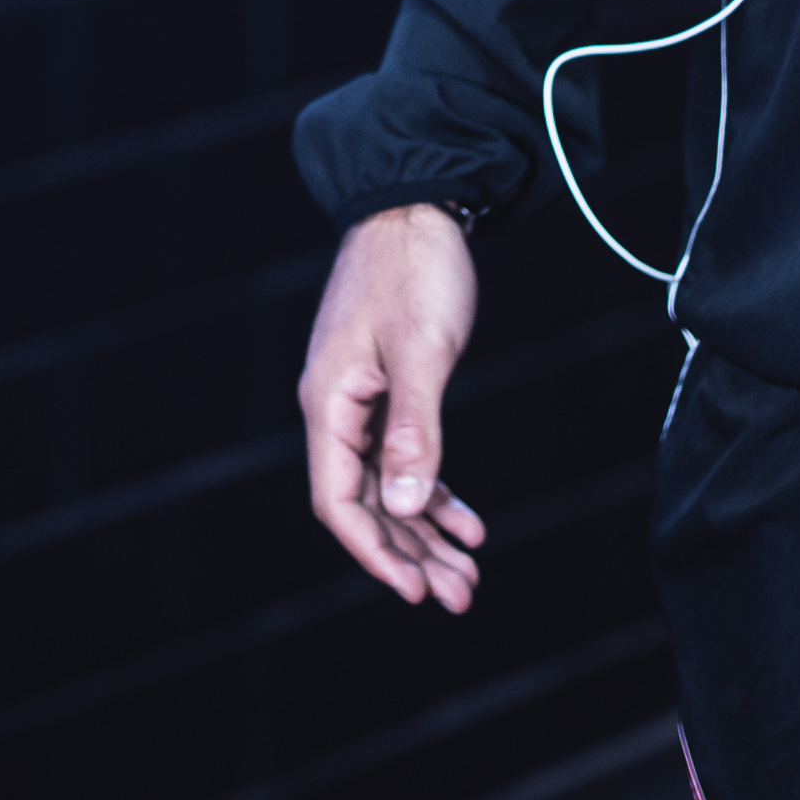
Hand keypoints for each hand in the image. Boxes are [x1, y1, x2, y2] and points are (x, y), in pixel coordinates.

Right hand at [298, 204, 487, 611]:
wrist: (417, 202)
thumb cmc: (416, 269)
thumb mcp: (422, 350)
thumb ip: (415, 431)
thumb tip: (409, 506)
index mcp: (329, 401)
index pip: (339, 500)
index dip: (375, 551)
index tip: (416, 591)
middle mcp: (336, 407)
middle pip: (367, 503)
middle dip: (410, 554)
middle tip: (459, 596)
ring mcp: (360, 398)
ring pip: (389, 485)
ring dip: (426, 531)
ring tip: (469, 574)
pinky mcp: (386, 386)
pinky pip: (403, 456)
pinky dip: (435, 491)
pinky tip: (468, 520)